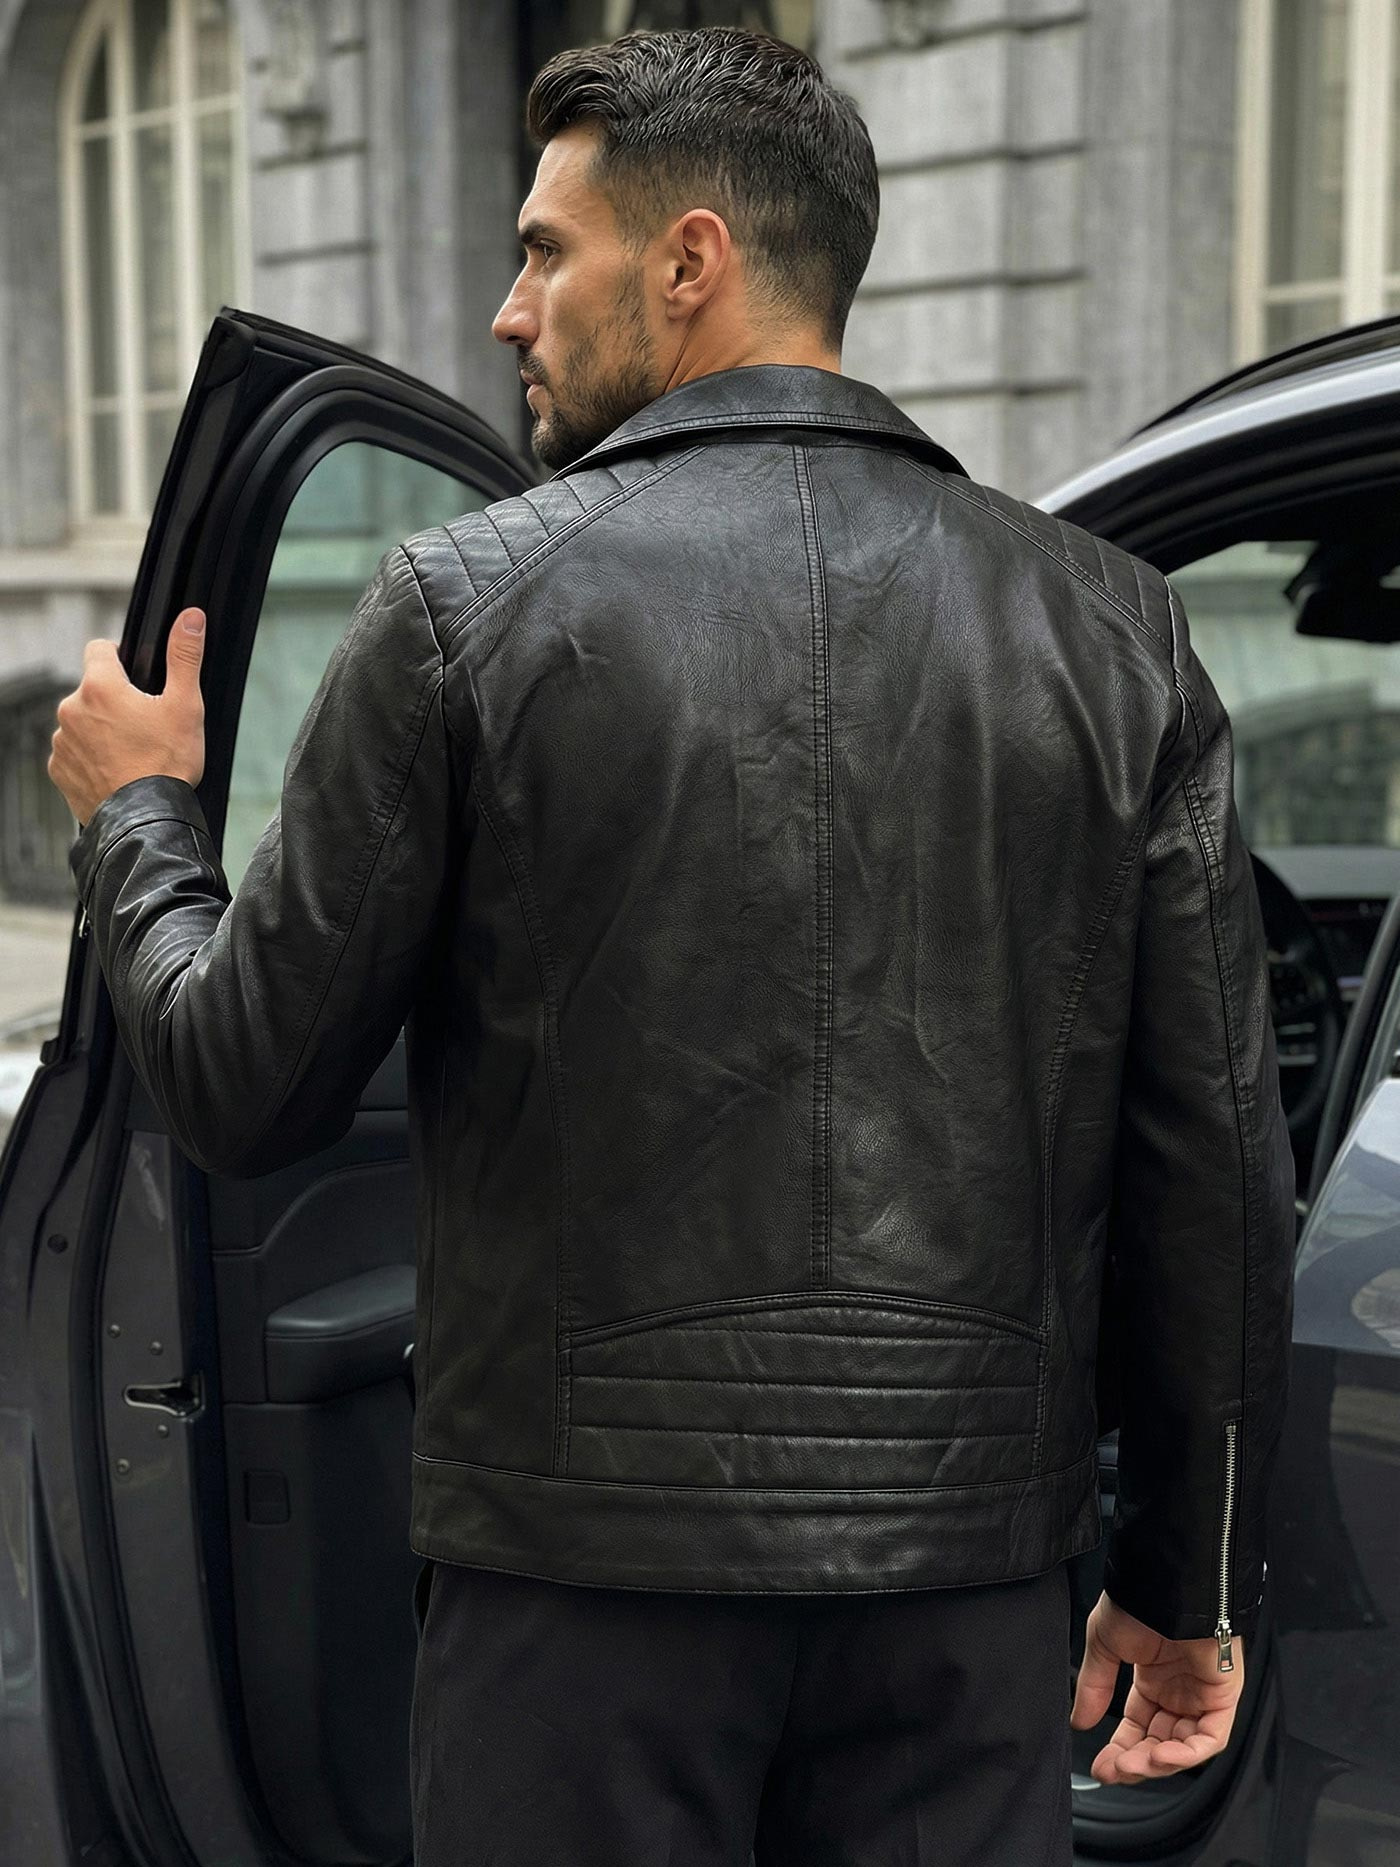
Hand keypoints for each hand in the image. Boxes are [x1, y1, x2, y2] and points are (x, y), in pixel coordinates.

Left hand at [49, 608, 206, 827]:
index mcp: (100, 687)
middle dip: (114, 701)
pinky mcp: (59, 770)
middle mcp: (72, 709)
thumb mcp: (185, 706)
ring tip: (132, 753)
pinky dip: (91, 758)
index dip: (120, 658)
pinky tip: (116, 771)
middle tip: (144, 726)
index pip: (99, 648)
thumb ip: (185, 656)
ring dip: (101, 730)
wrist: (146, 819)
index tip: (137, 678)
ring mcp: (63, 741)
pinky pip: (74, 753)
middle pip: (92, 689)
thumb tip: (191, 618)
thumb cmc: (166, 763)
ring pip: (82, 722)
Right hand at [1069, 1590, 1244, 1782]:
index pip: (1138, 1728)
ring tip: (1133, 1764)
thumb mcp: (1105, 1645)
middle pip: (1160, 1743)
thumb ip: (1095, 1685)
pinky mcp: (1223, 1697)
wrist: (1164, 1583)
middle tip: (1114, 1771)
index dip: (1120, 1750)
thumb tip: (1078, 1722)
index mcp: (1153, 1679)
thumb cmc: (1137, 1603)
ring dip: (1159, 1763)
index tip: (1101, 1767)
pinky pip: (1210, 1738)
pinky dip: (1187, 1754)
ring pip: (1185, 1747)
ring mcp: (1202, 1695)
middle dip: (1136, 1762)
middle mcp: (1179, 1691)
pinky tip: (1161, 1755)